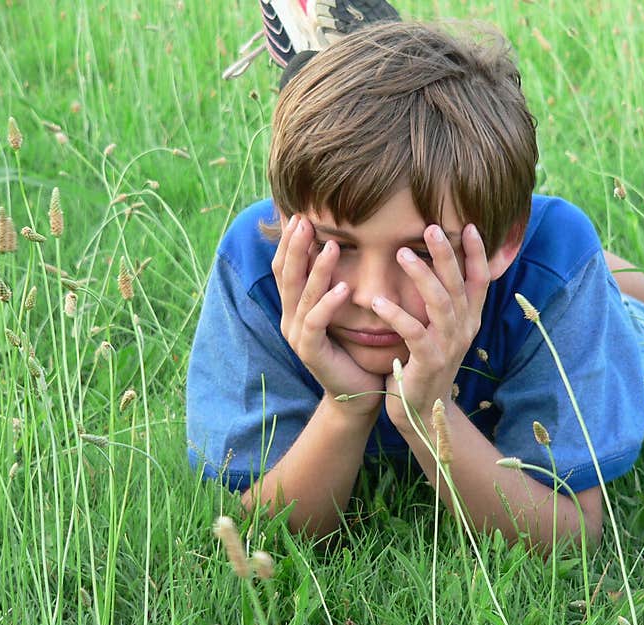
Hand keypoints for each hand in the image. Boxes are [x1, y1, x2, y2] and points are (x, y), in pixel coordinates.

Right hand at [272, 214, 383, 415]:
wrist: (358, 392)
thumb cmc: (355, 347)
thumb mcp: (343, 309)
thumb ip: (336, 280)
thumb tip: (344, 240)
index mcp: (295, 306)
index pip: (285, 266)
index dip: (288, 240)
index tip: (298, 213)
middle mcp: (290, 318)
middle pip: (286, 274)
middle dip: (295, 246)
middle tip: (305, 219)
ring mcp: (298, 335)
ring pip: (302, 295)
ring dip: (316, 268)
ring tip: (331, 244)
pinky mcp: (311, 352)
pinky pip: (317, 323)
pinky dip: (328, 304)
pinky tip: (343, 288)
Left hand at [373, 223, 490, 429]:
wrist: (423, 413)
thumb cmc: (425, 366)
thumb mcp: (440, 332)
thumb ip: (442, 303)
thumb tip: (436, 266)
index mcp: (468, 320)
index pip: (480, 280)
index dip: (476, 253)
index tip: (469, 225)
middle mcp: (464, 329)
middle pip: (459, 284)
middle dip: (447, 254)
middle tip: (430, 228)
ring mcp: (449, 346)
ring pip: (441, 303)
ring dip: (422, 276)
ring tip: (402, 254)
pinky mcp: (429, 361)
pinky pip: (415, 333)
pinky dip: (397, 315)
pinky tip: (378, 302)